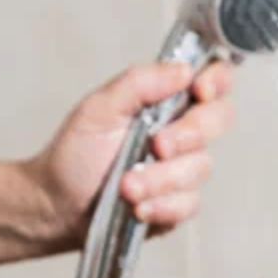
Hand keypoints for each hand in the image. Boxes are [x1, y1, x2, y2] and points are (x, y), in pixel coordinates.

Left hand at [26, 62, 234, 242]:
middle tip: (157, 145)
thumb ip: (140, 83)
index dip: (217, 81)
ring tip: (126, 186)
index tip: (199, 90)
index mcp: (167, 100)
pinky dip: (162, 206)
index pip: (213, 79)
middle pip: (219, 119)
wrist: (57, 204)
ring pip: (200, 167)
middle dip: (189, 134)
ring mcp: (183, 168)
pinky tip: (138, 207)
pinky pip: (189, 203)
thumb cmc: (76, 153)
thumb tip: (183, 70)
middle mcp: (183, 131)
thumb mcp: (99, 108)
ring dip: (161, 179)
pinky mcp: (179, 203)